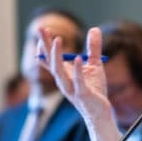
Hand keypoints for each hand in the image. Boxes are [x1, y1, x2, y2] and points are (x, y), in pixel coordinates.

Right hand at [38, 26, 119, 140]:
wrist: (100, 112)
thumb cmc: (94, 89)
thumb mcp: (95, 65)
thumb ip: (94, 48)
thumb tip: (94, 29)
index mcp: (64, 73)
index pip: (49, 57)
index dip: (45, 44)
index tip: (44, 29)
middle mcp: (63, 80)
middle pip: (50, 61)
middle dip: (45, 44)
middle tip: (41, 28)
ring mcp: (71, 88)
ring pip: (58, 72)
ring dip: (56, 55)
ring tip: (57, 39)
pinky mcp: (83, 94)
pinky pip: (78, 82)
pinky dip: (77, 71)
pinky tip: (76, 58)